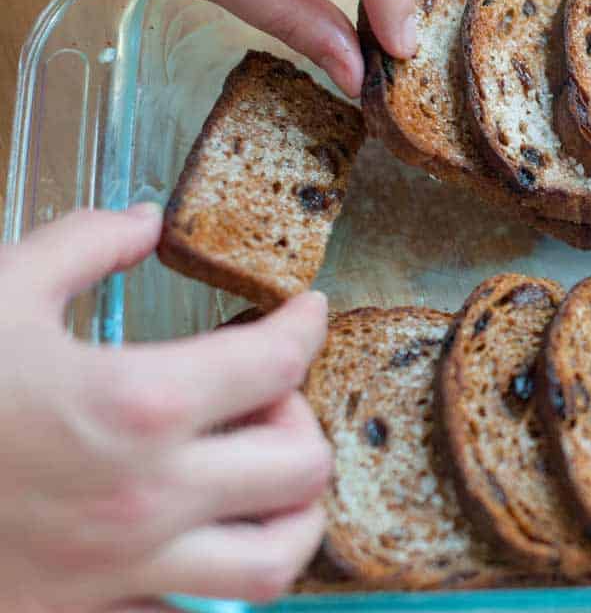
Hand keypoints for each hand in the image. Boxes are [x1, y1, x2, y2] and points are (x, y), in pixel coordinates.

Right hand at [0, 204, 332, 610]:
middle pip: (303, 464)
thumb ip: (80, 245)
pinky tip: (190, 532)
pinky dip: (214, 570)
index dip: (305, 326)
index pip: (276, 360)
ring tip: (262, 476)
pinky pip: (195, 607)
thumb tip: (143, 220)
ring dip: (290, 511)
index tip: (306, 312)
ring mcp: (124, 571)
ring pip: (275, 561)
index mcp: (136, 403)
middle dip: (302, 418)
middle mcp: (150, 495)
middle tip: (268, 397)